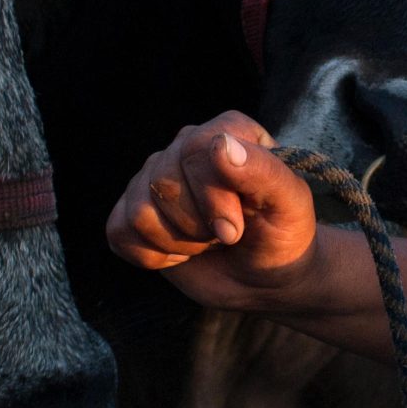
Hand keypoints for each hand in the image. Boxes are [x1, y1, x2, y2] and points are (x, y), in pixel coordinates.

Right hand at [105, 112, 321, 309]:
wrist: (267, 276)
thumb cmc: (282, 234)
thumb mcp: (289, 205)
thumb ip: (262, 170)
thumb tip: (220, 144)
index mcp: (226, 131)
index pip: (196, 149)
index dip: (211, 198)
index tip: (234, 230)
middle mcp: (185, 146)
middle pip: (162, 184)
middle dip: (197, 227)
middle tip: (226, 236)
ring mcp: (154, 177)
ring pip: (139, 212)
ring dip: (177, 244)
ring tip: (205, 242)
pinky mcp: (133, 212)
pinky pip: (118, 232)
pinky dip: (151, 256)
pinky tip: (180, 253)